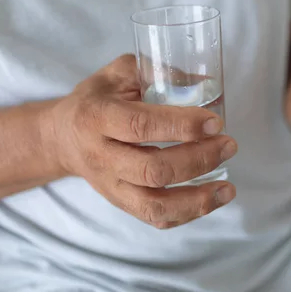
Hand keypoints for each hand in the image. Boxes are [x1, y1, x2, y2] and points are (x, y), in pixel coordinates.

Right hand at [43, 55, 237, 228]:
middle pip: (152, 170)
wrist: (62, 137)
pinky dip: (187, 214)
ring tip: (228, 188)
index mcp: (96, 117)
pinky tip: (212, 200)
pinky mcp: (120, 204)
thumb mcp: (119, 73)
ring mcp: (109, 186)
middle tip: (228, 146)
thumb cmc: (97, 100)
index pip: (140, 126)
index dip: (181, 126)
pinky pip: (154, 219)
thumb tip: (207, 84)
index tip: (215, 122)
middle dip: (198, 160)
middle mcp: (100, 157)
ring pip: (154, 205)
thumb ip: (158, 72)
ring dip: (197, 200)